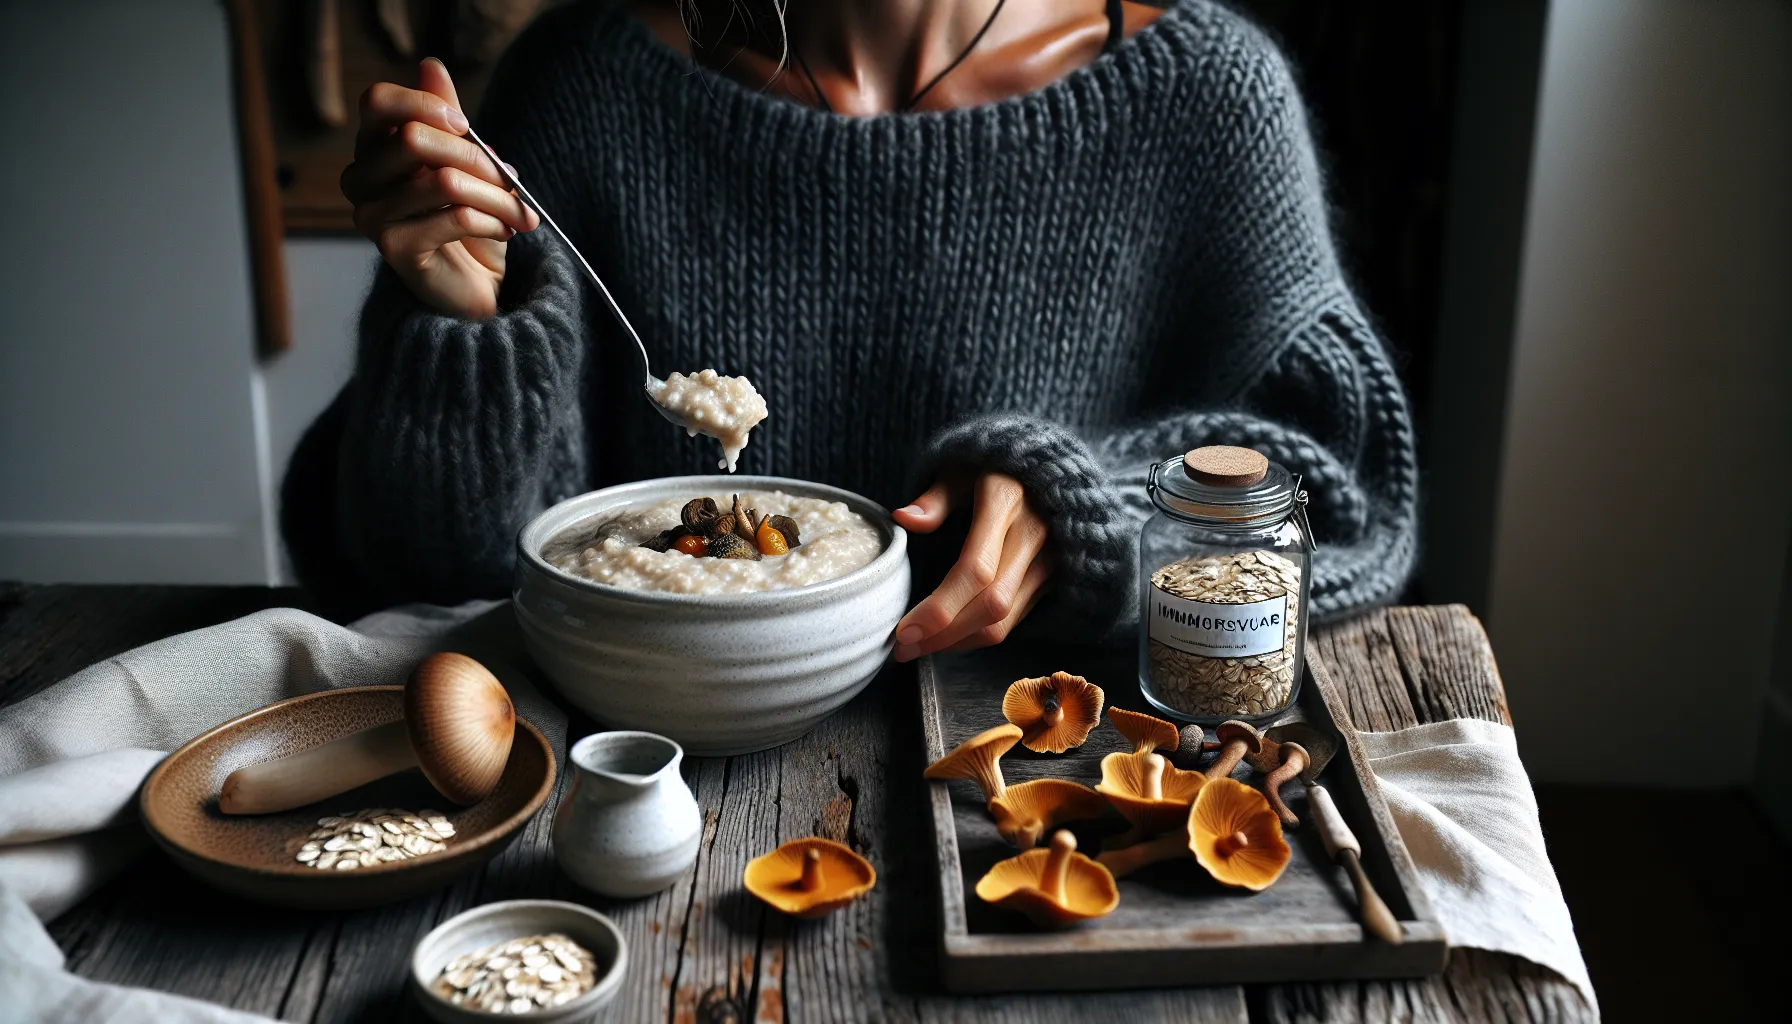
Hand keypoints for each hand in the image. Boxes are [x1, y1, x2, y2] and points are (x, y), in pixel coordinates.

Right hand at [340, 58, 539, 319]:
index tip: (466, 126)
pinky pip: (455, 216)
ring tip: (519, 213)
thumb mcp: (466, 164)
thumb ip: (447, 119)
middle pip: (414, 138)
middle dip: (477, 158)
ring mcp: (370, 215)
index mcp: (373, 149)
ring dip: (497, 197)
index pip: (378, 101)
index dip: (425, 104)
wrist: (479, 288)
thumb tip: (431, 64)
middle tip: (511, 180)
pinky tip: (507, 231)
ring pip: (444, 180)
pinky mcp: (394, 249)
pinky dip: (494, 221)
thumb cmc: (471, 222)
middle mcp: (360, 179)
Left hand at [890, 473, 1053, 662]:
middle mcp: (1034, 533)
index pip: (975, 569)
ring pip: (1005, 620)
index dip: (939, 608)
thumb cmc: (996, 465)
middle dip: (944, 636)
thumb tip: (902, 518)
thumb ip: (936, 496)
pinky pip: (1015, 619)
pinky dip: (979, 635)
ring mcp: (1050, 559)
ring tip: (920, 648)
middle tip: (903, 649)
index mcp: (1007, 500)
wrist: (1057, 468)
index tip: (904, 630)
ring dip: (960, 643)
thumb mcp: (963, 466)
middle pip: (990, 605)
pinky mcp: (1053, 577)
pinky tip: (949, 637)